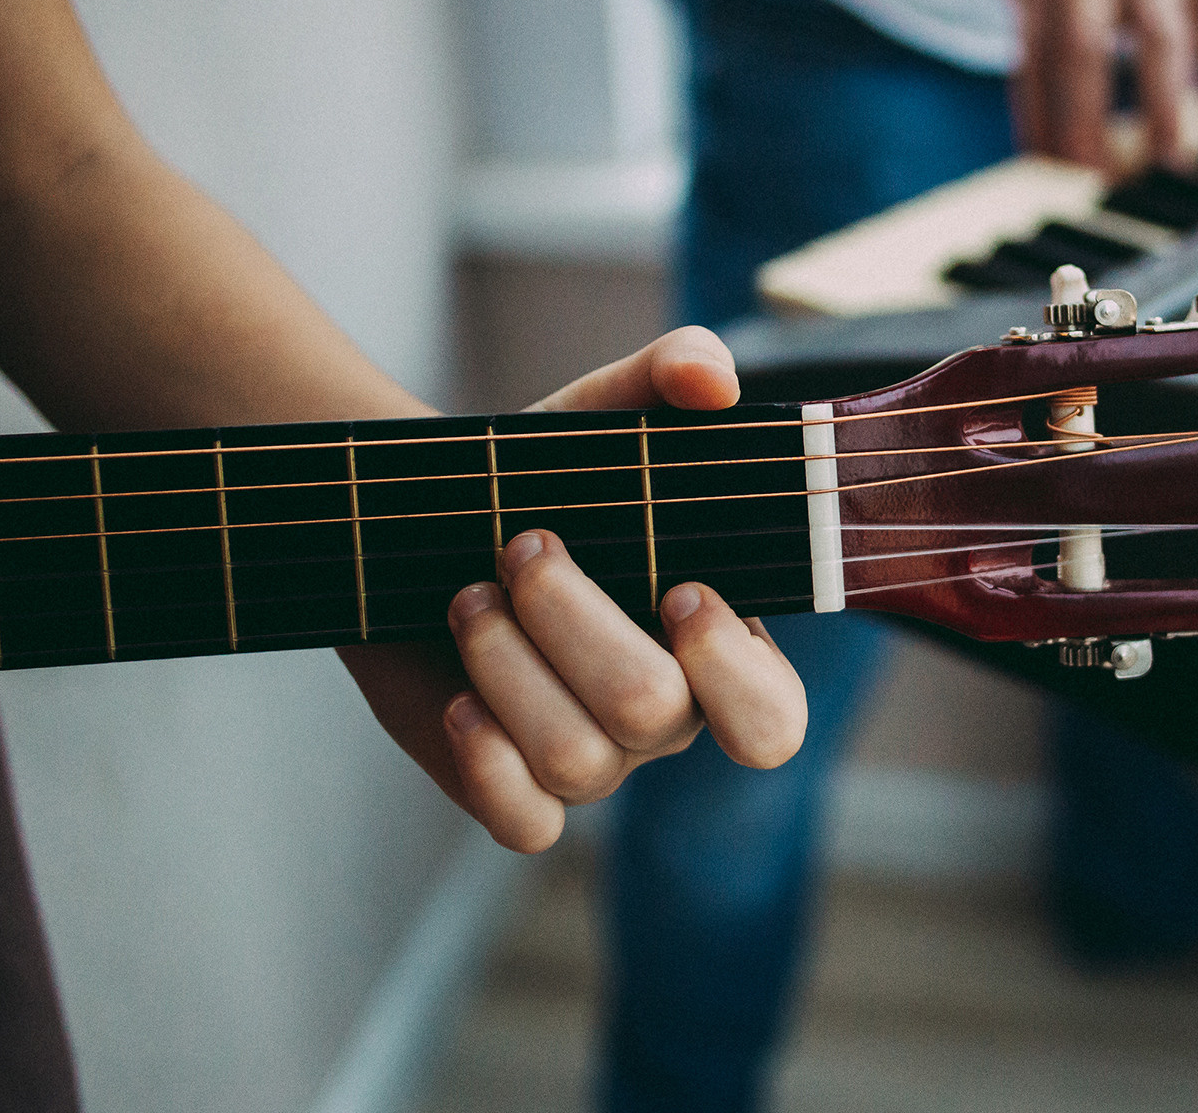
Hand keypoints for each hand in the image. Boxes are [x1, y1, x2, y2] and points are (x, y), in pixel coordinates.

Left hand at [339, 327, 806, 851]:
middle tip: (523, 547)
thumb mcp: (606, 413)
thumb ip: (672, 371)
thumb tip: (712, 381)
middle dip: (577, 620)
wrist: (424, 525)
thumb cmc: (543, 476)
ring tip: (469, 595)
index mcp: (718, 644)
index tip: (679, 589)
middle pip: (655, 715)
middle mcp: (666, 716)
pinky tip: (459, 699)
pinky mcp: (514, 787)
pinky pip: (526, 826)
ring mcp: (593, 761)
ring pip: (577, 759)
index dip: (734, 671)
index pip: (773, 719)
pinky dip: (489, 766)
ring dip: (508, 662)